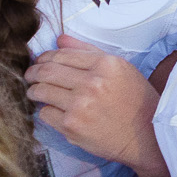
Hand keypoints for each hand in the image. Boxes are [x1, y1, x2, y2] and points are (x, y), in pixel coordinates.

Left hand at [25, 36, 164, 176]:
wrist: (146, 136)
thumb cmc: (136, 101)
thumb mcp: (121, 69)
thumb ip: (89, 52)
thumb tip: (60, 39)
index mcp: (106, 64)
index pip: (62, 54)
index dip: (45, 57)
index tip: (40, 63)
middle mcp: (93, 82)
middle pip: (46, 71)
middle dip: (33, 73)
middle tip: (30, 76)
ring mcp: (80, 105)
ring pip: (41, 91)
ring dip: (34, 91)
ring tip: (35, 92)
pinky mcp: (72, 125)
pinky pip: (45, 113)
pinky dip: (46, 111)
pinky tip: (54, 111)